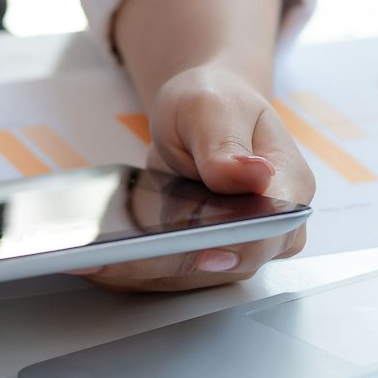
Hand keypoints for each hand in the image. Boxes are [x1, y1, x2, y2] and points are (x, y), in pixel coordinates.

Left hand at [78, 63, 314, 292]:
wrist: (202, 112)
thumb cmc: (215, 103)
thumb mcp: (214, 107)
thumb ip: (227, 144)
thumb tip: (252, 175)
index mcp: (286, 187)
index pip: (272, 229)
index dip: (241, 247)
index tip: (204, 253)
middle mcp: (267, 227)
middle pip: (226, 262)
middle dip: (170, 264)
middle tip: (114, 259)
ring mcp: (234, 246)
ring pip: (192, 274)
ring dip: (142, 272)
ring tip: (91, 261)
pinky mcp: (199, 255)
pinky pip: (168, 271)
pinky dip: (132, 267)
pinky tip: (93, 259)